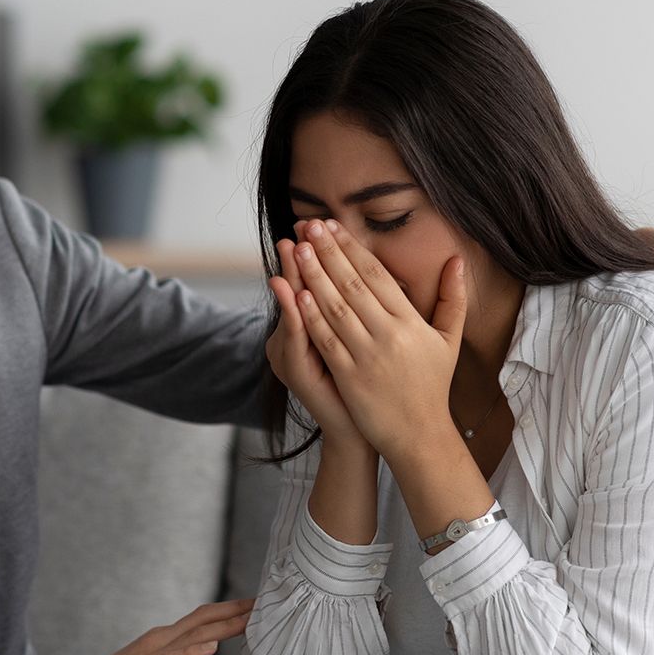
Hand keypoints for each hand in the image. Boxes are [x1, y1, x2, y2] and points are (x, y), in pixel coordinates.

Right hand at [64, 598, 253, 654]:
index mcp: (165, 641)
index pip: (205, 619)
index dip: (233, 611)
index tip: (262, 605)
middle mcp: (160, 642)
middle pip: (204, 620)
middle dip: (236, 611)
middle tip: (267, 602)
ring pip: (191, 635)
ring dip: (222, 625)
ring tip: (250, 618)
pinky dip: (192, 652)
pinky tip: (212, 646)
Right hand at [268, 228, 370, 448]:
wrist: (359, 431)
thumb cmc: (364, 386)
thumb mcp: (359, 345)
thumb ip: (361, 309)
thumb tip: (365, 272)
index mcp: (320, 326)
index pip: (317, 282)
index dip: (318, 254)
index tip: (319, 223)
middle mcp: (302, 336)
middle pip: (301, 290)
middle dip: (301, 259)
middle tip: (296, 229)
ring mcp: (297, 353)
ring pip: (294, 310)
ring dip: (291, 279)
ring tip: (288, 250)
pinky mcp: (299, 371)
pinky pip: (295, 339)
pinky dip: (294, 316)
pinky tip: (292, 293)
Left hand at [288, 219, 465, 461]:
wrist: (420, 434)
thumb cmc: (432, 385)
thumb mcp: (449, 340)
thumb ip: (453, 298)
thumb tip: (457, 260)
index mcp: (411, 322)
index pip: (376, 275)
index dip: (352, 248)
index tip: (333, 227)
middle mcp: (389, 334)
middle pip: (353, 284)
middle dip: (328, 251)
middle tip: (309, 225)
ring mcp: (368, 356)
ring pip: (336, 307)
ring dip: (314, 275)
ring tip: (298, 248)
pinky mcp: (350, 377)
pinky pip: (326, 340)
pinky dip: (311, 316)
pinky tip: (296, 293)